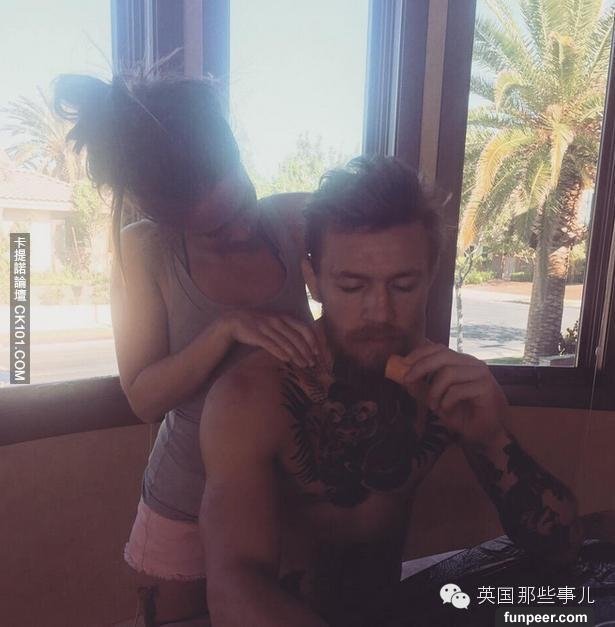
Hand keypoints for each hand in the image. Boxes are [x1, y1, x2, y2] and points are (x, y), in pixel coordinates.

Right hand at [221, 310, 318, 368]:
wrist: (234, 320)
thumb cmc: (258, 323)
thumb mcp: (275, 321)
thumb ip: (288, 328)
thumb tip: (303, 341)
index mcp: (284, 317)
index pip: (304, 328)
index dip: (312, 340)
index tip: (317, 352)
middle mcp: (277, 321)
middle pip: (297, 337)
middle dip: (306, 351)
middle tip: (312, 363)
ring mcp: (267, 327)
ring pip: (286, 343)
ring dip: (297, 355)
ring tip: (303, 365)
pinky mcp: (257, 335)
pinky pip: (271, 345)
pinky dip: (280, 353)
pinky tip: (287, 360)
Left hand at [394, 341, 508, 446]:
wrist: (484, 433)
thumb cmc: (462, 414)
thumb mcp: (435, 400)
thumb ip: (421, 388)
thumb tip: (402, 377)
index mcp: (460, 362)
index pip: (438, 348)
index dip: (419, 353)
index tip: (403, 363)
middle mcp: (471, 363)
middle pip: (442, 355)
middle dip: (421, 366)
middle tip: (407, 380)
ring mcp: (481, 373)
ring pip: (448, 373)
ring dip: (434, 391)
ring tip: (433, 406)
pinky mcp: (486, 387)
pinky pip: (458, 389)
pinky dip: (446, 401)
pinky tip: (447, 410)